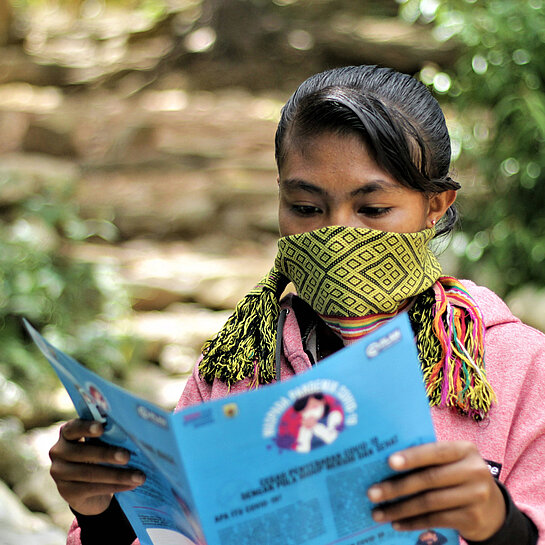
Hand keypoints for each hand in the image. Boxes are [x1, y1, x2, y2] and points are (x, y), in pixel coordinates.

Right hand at [49, 419, 145, 515]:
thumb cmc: (100, 453)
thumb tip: (135, 433)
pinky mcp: (67, 492)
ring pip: (89, 473)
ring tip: (139, 476)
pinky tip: (132, 485)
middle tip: (127, 456)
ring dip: (118, 475)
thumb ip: (109, 435)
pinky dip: (115, 486)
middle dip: (107, 454)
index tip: (101, 428)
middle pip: (83, 452)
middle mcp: (59, 451)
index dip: (86, 427)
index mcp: (68, 432)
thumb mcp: (101, 442)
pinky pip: (92, 489)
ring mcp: (59, 473)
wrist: (89, 487)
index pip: (73, 428)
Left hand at [367, 441, 505, 541]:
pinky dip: (413, 522)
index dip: (412, 457)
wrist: (492, 509)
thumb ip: (428, 459)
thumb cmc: (458, 476)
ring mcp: (476, 495)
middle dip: (396, 487)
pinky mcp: (473, 518)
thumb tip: (385, 463)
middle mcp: (474, 470)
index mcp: (465, 449)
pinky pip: (436, 520)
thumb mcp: (452, 462)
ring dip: (400, 509)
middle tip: (372, 493)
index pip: (435, 451)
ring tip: (378, 513)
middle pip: (429, 479)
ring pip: (429, 503)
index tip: (388, 462)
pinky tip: (397, 523)